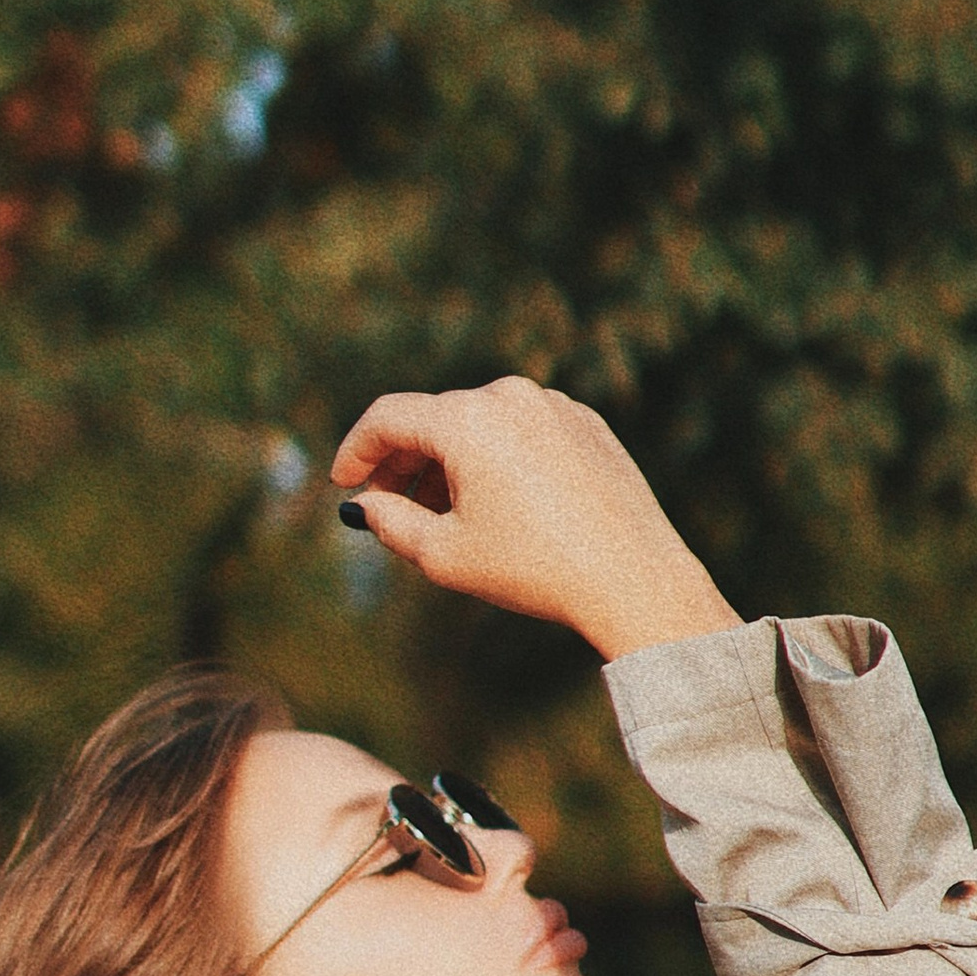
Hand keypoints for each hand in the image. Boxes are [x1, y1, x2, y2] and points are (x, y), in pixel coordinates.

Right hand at [328, 378, 739, 658]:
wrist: (633, 578)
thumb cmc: (535, 569)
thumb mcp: (446, 556)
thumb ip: (391, 524)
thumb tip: (364, 505)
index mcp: (468, 420)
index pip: (389, 418)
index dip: (356, 450)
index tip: (343, 482)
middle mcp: (511, 397)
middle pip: (435, 419)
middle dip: (405, 462)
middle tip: (389, 505)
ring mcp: (554, 406)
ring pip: (481, 425)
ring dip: (452, 462)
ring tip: (448, 515)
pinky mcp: (587, 424)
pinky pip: (524, 432)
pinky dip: (499, 459)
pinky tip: (502, 507)